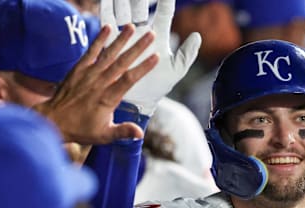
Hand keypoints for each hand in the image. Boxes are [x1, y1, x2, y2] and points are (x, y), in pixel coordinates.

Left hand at [33, 25, 157, 143]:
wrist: (53, 120)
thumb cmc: (80, 129)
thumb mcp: (103, 135)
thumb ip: (122, 132)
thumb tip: (140, 133)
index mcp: (107, 99)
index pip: (129, 80)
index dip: (143, 67)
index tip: (155, 57)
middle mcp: (99, 83)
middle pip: (122, 62)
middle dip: (137, 48)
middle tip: (150, 35)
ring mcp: (88, 74)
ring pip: (108, 54)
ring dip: (121, 40)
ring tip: (133, 27)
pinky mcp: (79, 69)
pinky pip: (91, 52)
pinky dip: (99, 40)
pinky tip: (108, 28)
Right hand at [102, 0, 201, 114]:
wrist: (139, 101)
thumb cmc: (159, 85)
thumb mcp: (177, 70)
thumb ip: (187, 53)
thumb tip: (197, 36)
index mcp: (158, 37)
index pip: (164, 13)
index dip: (166, 1)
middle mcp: (142, 33)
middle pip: (140, 8)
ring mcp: (126, 37)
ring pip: (124, 12)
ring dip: (123, 1)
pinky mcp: (111, 43)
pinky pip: (107, 24)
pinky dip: (107, 11)